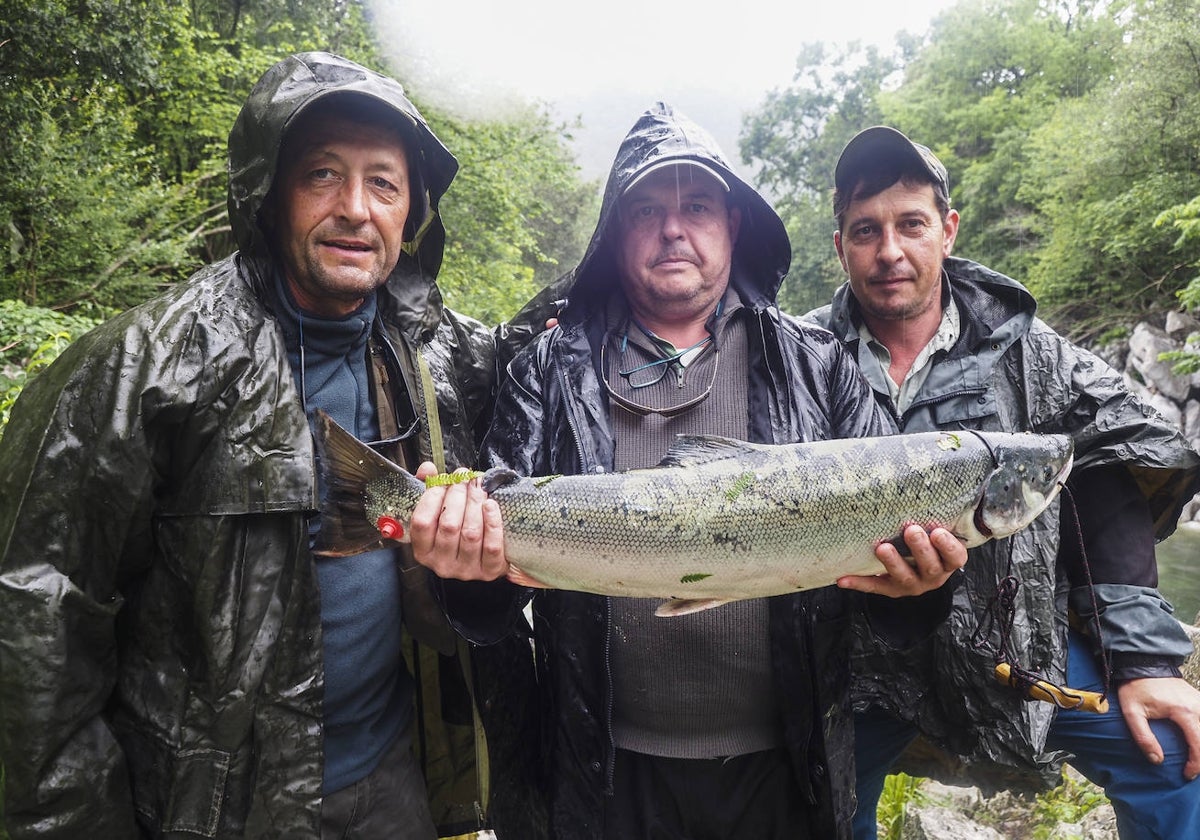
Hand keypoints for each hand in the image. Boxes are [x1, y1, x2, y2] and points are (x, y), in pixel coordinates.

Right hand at [408, 462, 507, 580]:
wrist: (486, 558)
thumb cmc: (458, 530)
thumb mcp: (438, 513)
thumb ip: (430, 489)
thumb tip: (428, 469)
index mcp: (423, 550)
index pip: (422, 522)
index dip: (432, 497)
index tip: (444, 480)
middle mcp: (441, 564)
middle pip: (449, 525)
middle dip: (458, 495)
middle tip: (466, 478)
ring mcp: (465, 569)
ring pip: (470, 533)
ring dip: (475, 504)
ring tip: (479, 487)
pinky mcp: (489, 571)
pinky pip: (492, 545)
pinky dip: (492, 522)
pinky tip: (491, 505)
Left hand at [836, 525, 966, 596]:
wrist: (914, 562)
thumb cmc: (926, 535)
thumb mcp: (935, 526)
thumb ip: (935, 512)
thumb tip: (925, 473)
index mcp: (947, 561)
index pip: (955, 557)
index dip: (948, 547)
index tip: (937, 532)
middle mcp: (933, 575)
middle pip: (930, 567)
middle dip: (920, 549)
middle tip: (910, 530)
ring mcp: (912, 584)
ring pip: (904, 578)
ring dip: (893, 563)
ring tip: (882, 548)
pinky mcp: (890, 589)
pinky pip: (874, 586)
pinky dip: (859, 582)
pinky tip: (843, 578)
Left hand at [1117, 677, 1199, 779]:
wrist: (1143, 665)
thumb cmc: (1137, 687)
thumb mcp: (1132, 712)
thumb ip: (1143, 737)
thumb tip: (1157, 760)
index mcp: (1184, 711)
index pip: (1199, 745)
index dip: (1196, 764)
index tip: (1186, 774)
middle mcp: (1198, 707)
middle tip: (1191, 771)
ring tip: (1195, 760)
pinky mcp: (1199, 701)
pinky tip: (1197, 744)